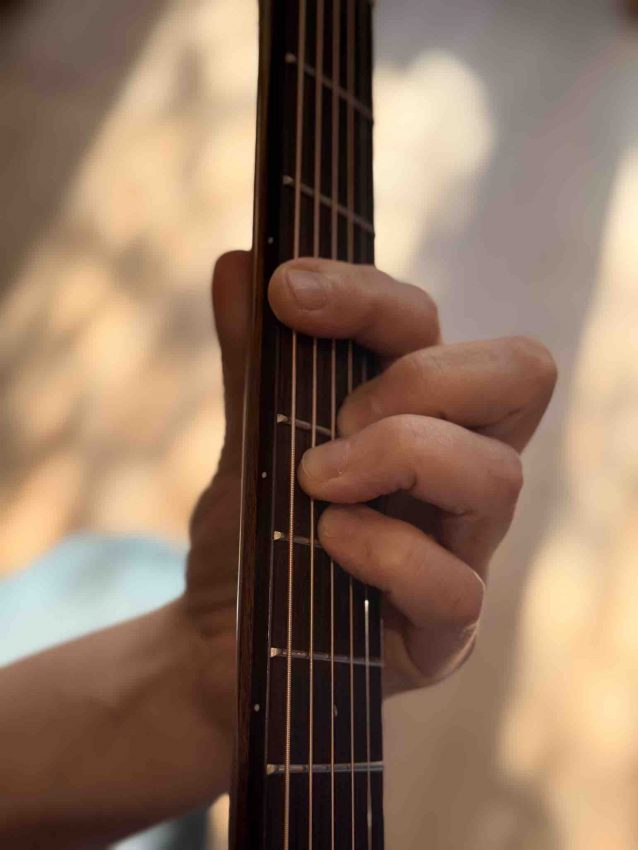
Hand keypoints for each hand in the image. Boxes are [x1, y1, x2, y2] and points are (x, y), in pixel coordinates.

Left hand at [186, 251, 556, 713]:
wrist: (222, 640)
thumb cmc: (251, 533)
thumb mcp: (246, 441)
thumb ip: (251, 362)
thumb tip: (237, 262)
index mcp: (419, 412)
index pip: (431, 326)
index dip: (369, 297)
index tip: (288, 290)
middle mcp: (457, 469)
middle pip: (519, 374)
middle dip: (422, 378)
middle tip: (337, 416)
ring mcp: (462, 548)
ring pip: (497, 475)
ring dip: (399, 456)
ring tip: (315, 479)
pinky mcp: (446, 626)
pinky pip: (454, 583)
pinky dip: (386, 550)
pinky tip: (328, 543)